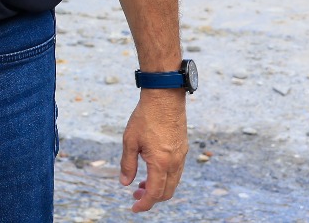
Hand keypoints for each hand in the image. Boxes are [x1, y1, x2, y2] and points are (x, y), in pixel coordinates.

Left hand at [119, 90, 188, 211]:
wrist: (165, 98)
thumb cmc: (145, 117)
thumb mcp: (130, 141)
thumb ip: (128, 164)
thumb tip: (125, 183)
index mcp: (161, 163)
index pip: (155, 193)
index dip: (145, 204)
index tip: (134, 208)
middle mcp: (175, 163)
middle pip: (166, 192)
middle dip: (151, 198)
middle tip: (135, 196)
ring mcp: (181, 157)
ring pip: (173, 183)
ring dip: (158, 188)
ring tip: (141, 185)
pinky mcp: (183, 150)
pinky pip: (176, 172)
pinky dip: (164, 178)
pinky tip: (152, 171)